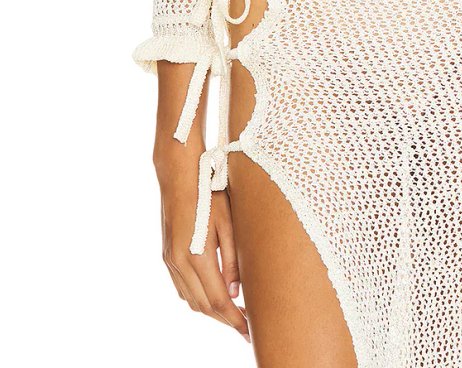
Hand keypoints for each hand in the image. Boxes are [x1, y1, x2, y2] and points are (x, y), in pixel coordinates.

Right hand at [155, 148, 250, 342]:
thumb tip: (236, 293)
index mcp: (197, 256)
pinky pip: (181, 287)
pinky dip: (197, 298)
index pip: (219, 301)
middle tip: (246, 326)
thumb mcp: (228, 224)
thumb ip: (231, 261)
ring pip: (191, 299)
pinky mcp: (167, 254)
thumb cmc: (209, 192)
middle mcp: (179, 263)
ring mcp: (170, 260)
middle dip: (225, 320)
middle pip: (204, 306)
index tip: (250, 331)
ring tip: (232, 314)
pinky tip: (211, 296)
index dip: (235, 319)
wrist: (179, 174)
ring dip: (211, 311)